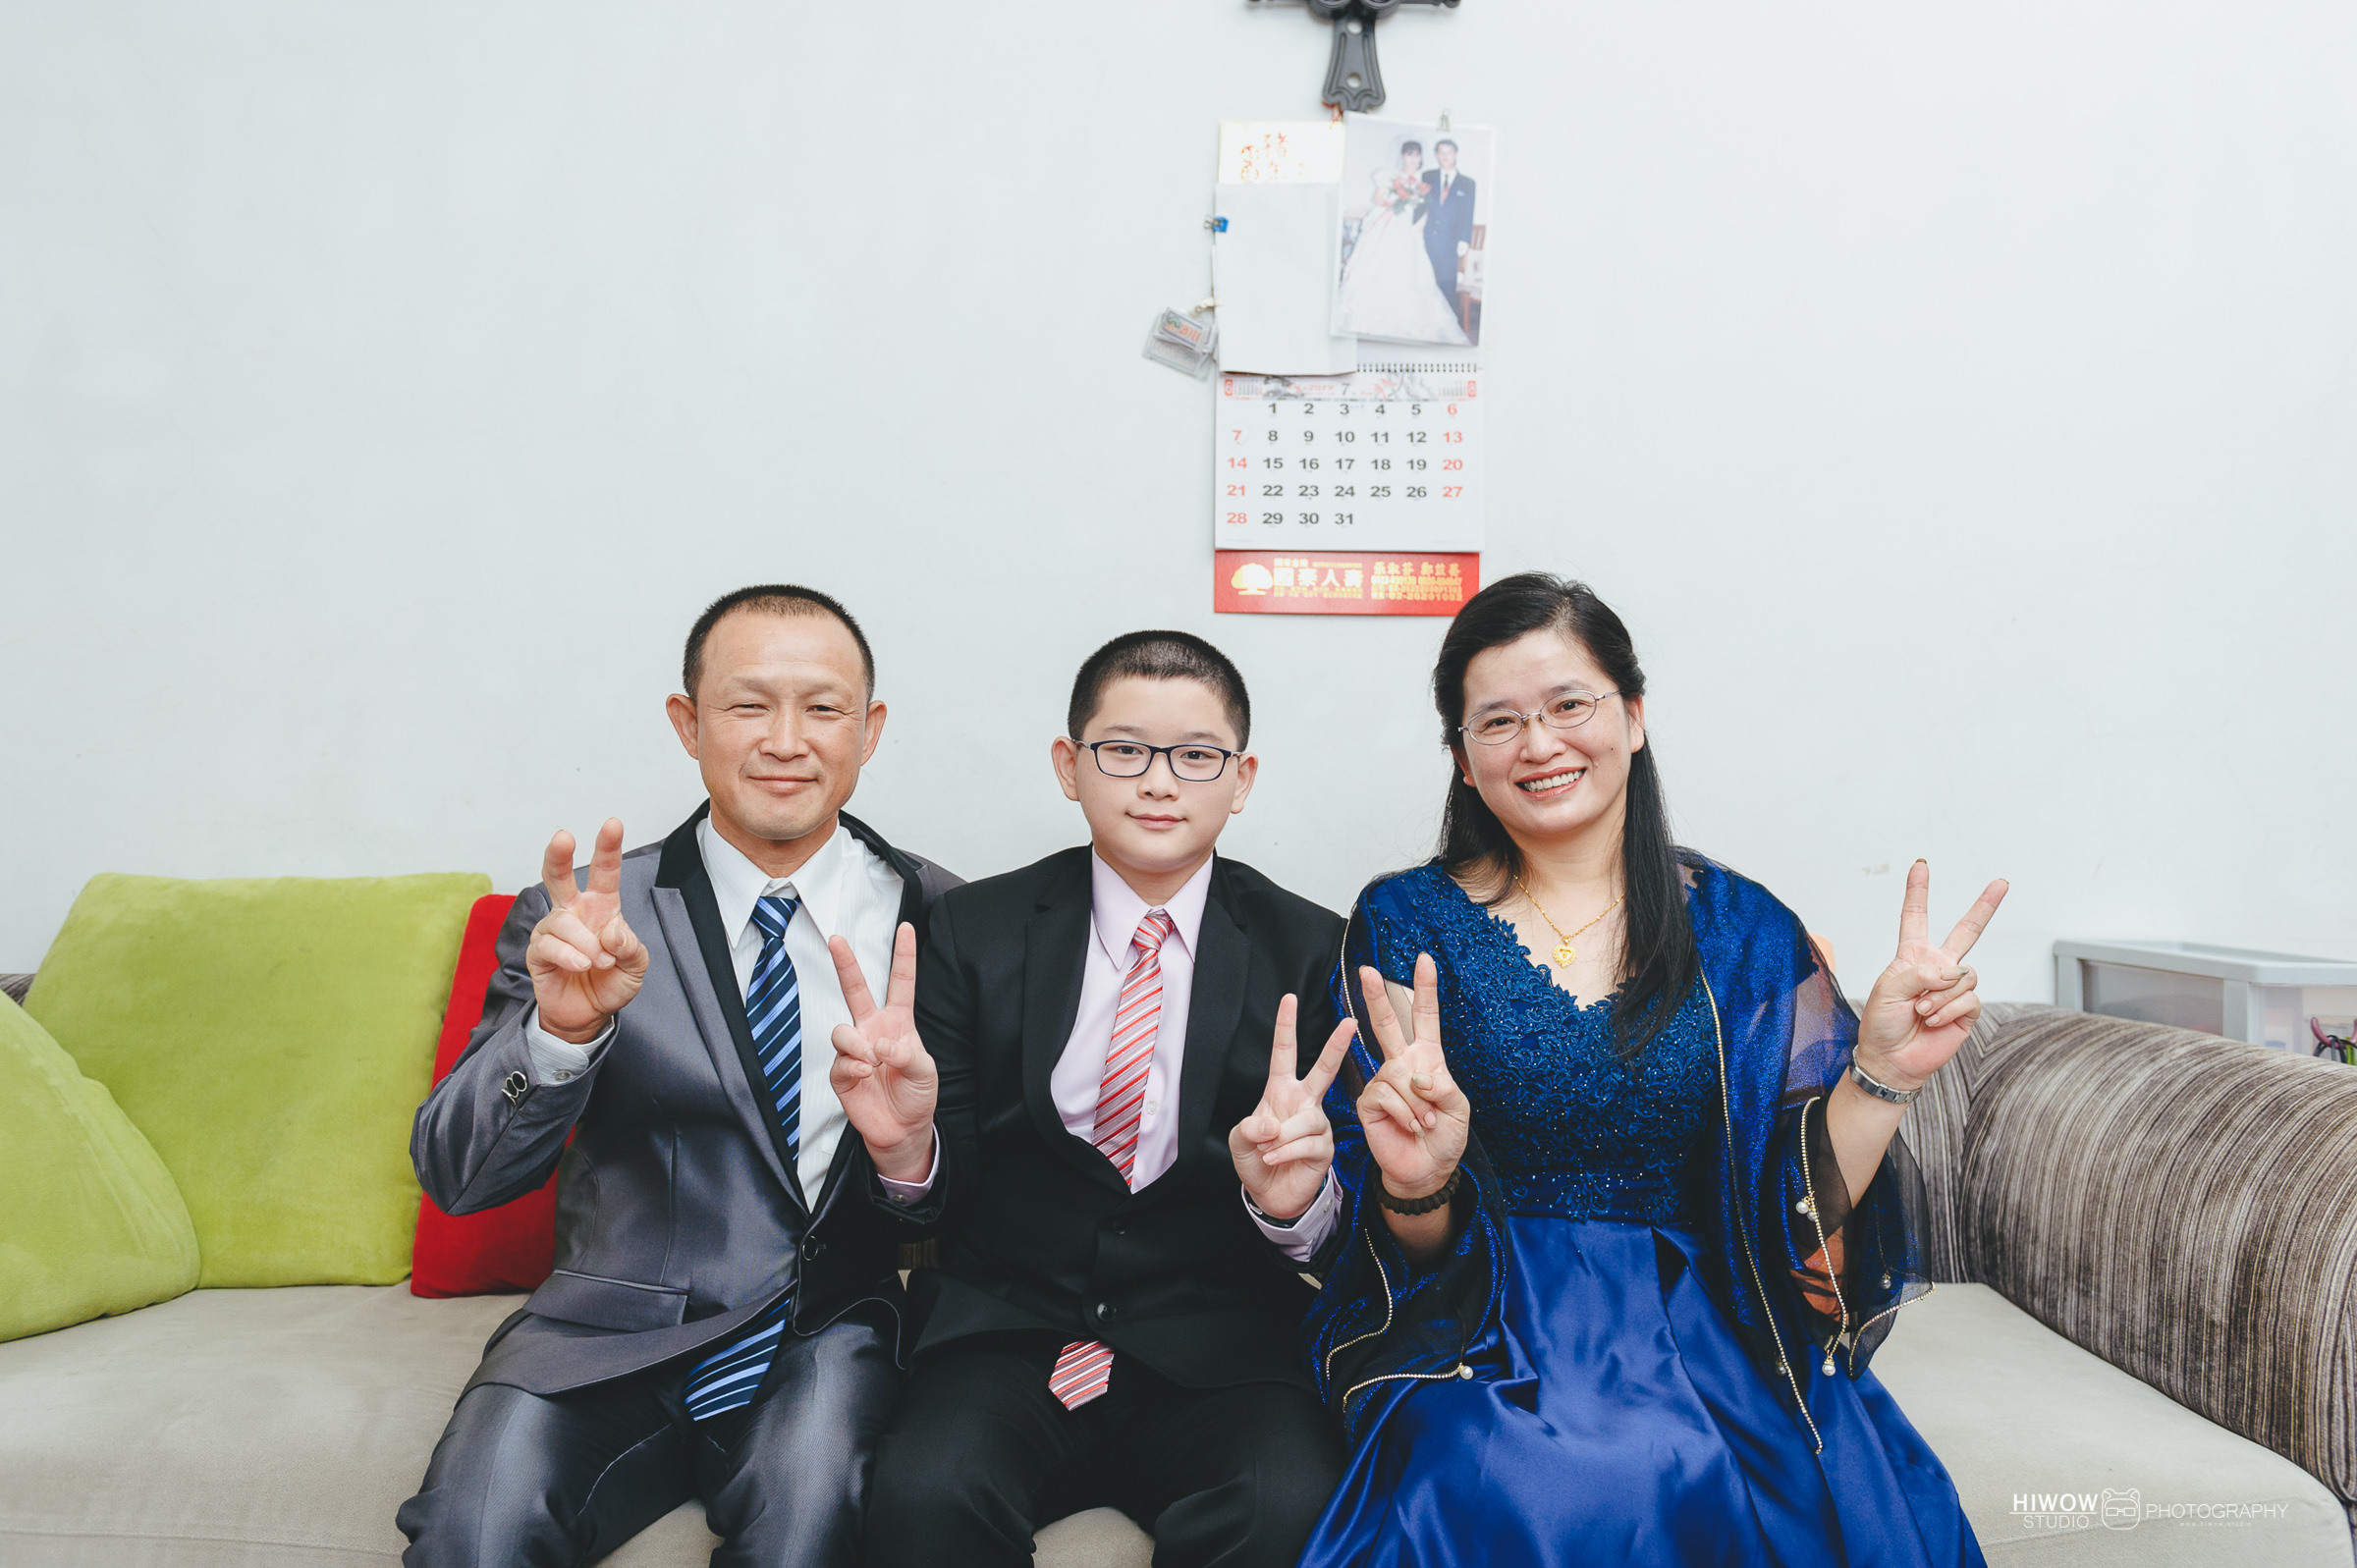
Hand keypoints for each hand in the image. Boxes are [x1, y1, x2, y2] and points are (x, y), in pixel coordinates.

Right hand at [526, 819, 648, 1044]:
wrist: (588, 1015)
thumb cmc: (611, 982)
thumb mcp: (636, 965)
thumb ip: (630, 946)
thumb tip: (611, 931)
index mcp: (602, 907)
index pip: (605, 872)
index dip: (608, 848)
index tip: (613, 823)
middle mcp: (574, 912)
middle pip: (559, 876)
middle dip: (559, 855)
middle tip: (563, 837)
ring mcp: (553, 930)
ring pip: (562, 921)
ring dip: (585, 944)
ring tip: (598, 962)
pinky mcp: (538, 951)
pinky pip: (549, 945)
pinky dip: (570, 956)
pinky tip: (581, 966)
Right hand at [828, 924, 937, 1182]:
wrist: (902, 1130)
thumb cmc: (917, 1095)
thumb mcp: (925, 1072)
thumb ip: (908, 1054)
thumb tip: (881, 1046)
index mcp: (898, 1022)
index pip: (901, 983)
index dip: (903, 955)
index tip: (906, 927)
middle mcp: (872, 1030)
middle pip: (855, 990)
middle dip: (845, 963)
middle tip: (836, 939)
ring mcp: (854, 1050)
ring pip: (842, 1030)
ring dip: (857, 1045)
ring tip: (872, 1062)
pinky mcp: (841, 1073)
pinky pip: (840, 1061)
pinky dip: (854, 1067)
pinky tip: (865, 1076)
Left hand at [1230, 997, 1357, 1221]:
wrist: (1270, 1194)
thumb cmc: (1256, 1160)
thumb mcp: (1240, 1140)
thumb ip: (1250, 1129)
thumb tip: (1271, 1125)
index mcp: (1281, 1091)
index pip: (1284, 1053)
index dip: (1286, 1026)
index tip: (1289, 999)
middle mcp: (1303, 1102)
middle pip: (1324, 1069)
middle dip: (1336, 1045)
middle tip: (1350, 1022)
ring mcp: (1317, 1124)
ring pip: (1305, 1120)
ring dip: (1281, 1138)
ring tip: (1267, 1151)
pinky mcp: (1324, 1147)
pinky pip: (1307, 1143)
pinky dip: (1285, 1152)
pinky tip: (1274, 1159)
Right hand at [1353, 955, 1469, 1200]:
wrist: (1425, 1170)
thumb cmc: (1445, 1137)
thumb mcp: (1459, 1110)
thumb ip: (1444, 1087)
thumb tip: (1417, 1076)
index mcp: (1427, 1059)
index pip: (1425, 1018)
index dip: (1425, 989)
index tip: (1424, 960)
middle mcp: (1402, 1064)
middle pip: (1386, 1023)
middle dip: (1376, 996)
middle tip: (1365, 970)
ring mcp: (1382, 1081)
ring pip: (1396, 1075)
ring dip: (1417, 1105)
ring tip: (1424, 1123)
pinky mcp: (1368, 1101)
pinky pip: (1385, 1095)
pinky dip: (1404, 1113)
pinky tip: (1409, 1126)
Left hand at [1853, 861, 2008, 1089]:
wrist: (1892, 1059)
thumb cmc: (1881, 1023)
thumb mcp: (1887, 989)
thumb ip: (1919, 972)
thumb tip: (1954, 972)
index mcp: (1912, 956)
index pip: (1915, 917)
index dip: (1917, 892)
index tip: (1920, 865)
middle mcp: (1937, 967)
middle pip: (1966, 931)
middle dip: (1985, 906)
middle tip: (2001, 883)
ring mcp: (1954, 988)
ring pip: (1962, 976)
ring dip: (1938, 996)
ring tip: (1920, 1012)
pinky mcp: (1967, 1009)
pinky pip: (1968, 998)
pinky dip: (1948, 1010)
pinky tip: (1932, 1020)